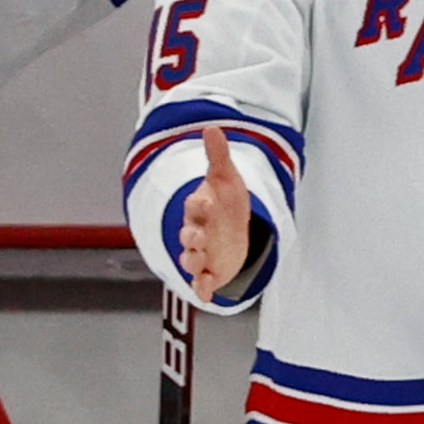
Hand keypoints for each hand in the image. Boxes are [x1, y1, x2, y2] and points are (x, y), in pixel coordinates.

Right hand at [177, 125, 258, 305]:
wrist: (235, 227)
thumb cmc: (226, 201)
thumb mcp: (226, 177)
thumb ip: (218, 155)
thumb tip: (211, 127)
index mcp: (199, 208)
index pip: (195, 205)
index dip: (200, 204)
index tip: (206, 200)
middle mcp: (196, 231)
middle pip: (188, 235)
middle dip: (190, 237)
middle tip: (195, 238)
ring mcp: (202, 253)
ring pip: (191, 259)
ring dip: (192, 261)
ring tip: (196, 262)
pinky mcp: (211, 271)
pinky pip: (203, 282)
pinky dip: (203, 289)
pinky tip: (207, 296)